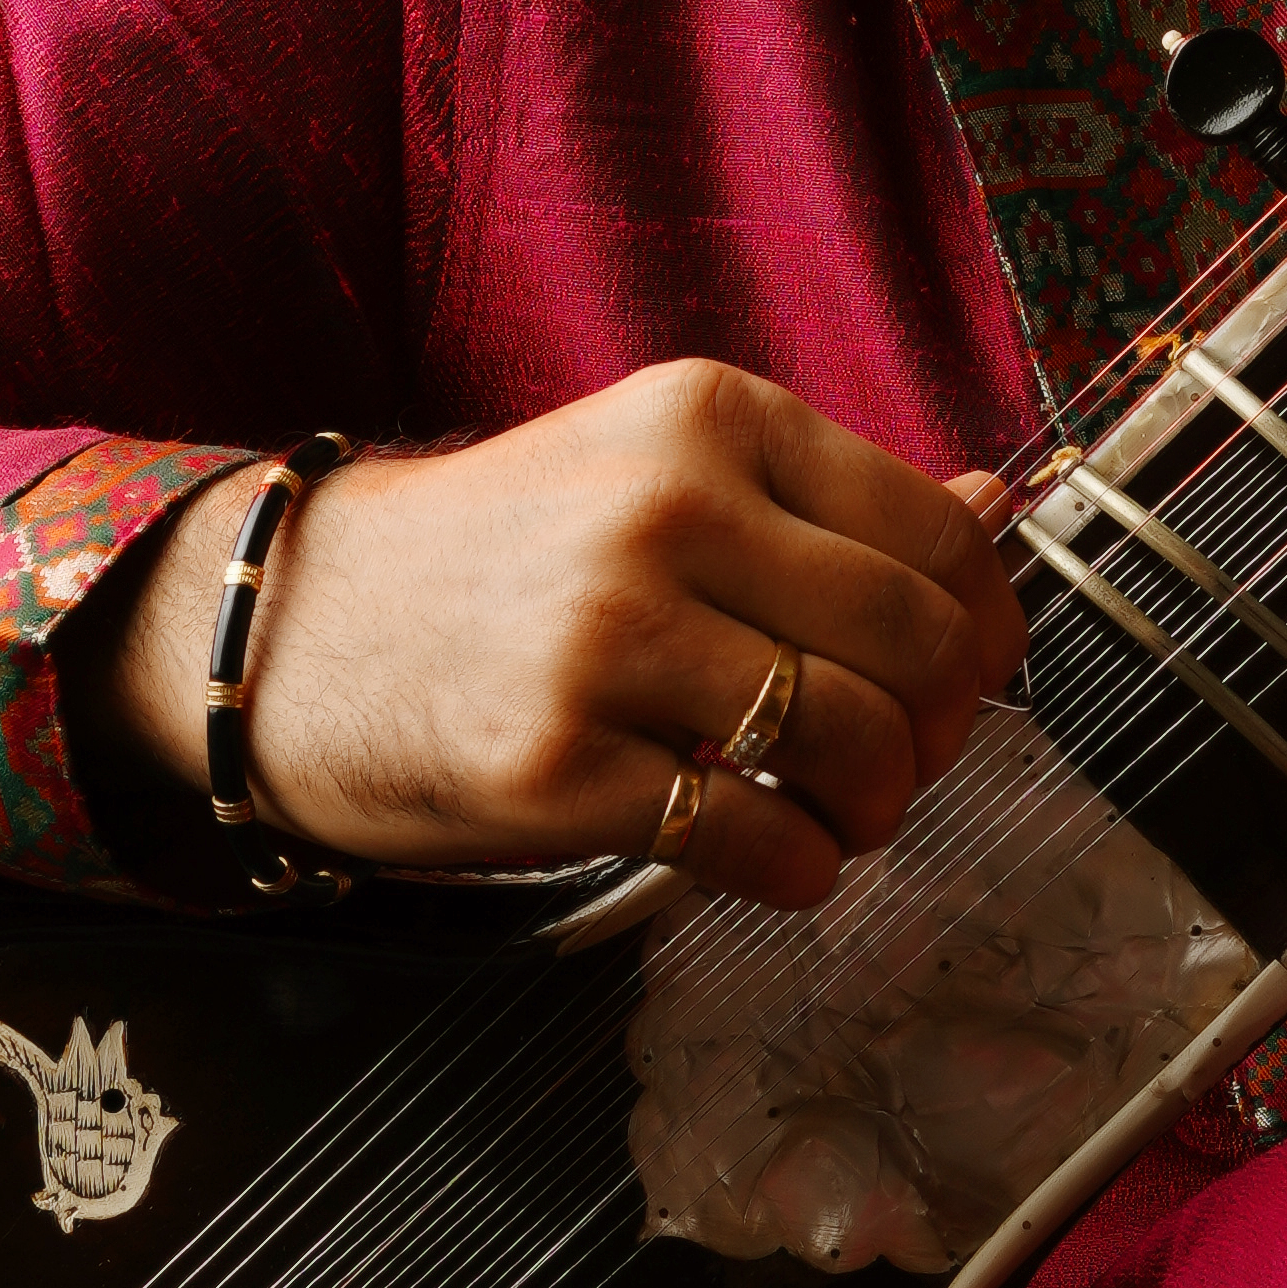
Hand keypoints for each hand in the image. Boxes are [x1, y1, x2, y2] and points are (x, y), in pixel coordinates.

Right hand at [85, 372, 1027, 906]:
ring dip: (876, 808)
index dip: (985, 626)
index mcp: (706, 418)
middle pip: (912, 642)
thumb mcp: (654, 471)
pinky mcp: (555, 768)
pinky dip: (801, 869)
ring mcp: (605, 640)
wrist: (288, 629)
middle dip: (941, 727)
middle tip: (906, 762)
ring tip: (838, 813)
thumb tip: (998, 512)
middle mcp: (664, 511)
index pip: (934, 531)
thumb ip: (821, 499)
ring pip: (852, 744)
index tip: (973, 676)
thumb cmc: (499, 560)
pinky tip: (777, 856)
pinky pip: (757, 839)